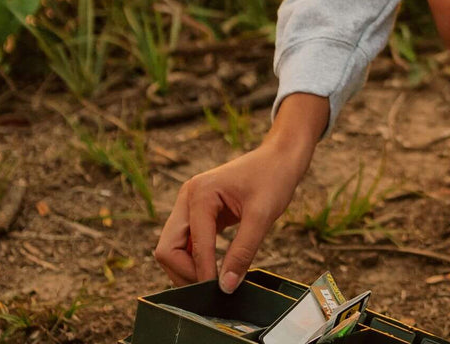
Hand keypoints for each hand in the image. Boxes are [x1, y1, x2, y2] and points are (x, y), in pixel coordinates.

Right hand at [153, 93, 327, 291]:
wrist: (281, 156)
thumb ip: (243, 252)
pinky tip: (215, 269)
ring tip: (215, 281)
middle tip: (211, 289)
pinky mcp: (198, 212)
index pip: (191, 246)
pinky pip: (186, 243)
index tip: (221, 292)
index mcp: (200, 193)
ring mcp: (190, 204)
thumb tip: (226, 287)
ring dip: (188, 268)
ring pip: (172, 248)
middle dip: (185, 273)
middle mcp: (188, 197)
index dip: (203, 273)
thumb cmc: (274, 177)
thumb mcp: (262, 215)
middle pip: (168, 249)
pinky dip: (195, 259)